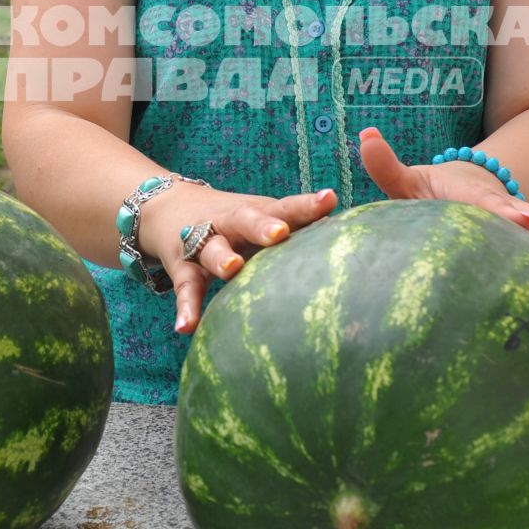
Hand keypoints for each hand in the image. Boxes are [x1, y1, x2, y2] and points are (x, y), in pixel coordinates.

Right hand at [137, 186, 339, 334]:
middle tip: (279, 233)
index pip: (286, 207)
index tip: (329, 201)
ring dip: (221, 257)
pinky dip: (186, 307)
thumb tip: (360, 251)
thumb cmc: (238, 224)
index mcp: (259, 212)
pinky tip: (186, 327)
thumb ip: (301, 232)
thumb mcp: (265, 220)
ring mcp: (204, 242)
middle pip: (247, 219)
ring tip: (232, 268)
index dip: (307, 205)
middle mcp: (231, 222)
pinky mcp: (183, 266)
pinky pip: (186, 288)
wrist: (169, 208)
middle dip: (263, 225)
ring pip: (212, 248)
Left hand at [356, 127, 528, 279]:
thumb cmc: (432, 191)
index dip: (504, 213)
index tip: (517, 220)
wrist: (470, 184)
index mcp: (476, 198)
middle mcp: (508, 209)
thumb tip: (364, 137)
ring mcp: (527, 223)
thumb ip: (386, 165)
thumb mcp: (408, 180)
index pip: (490, 205)